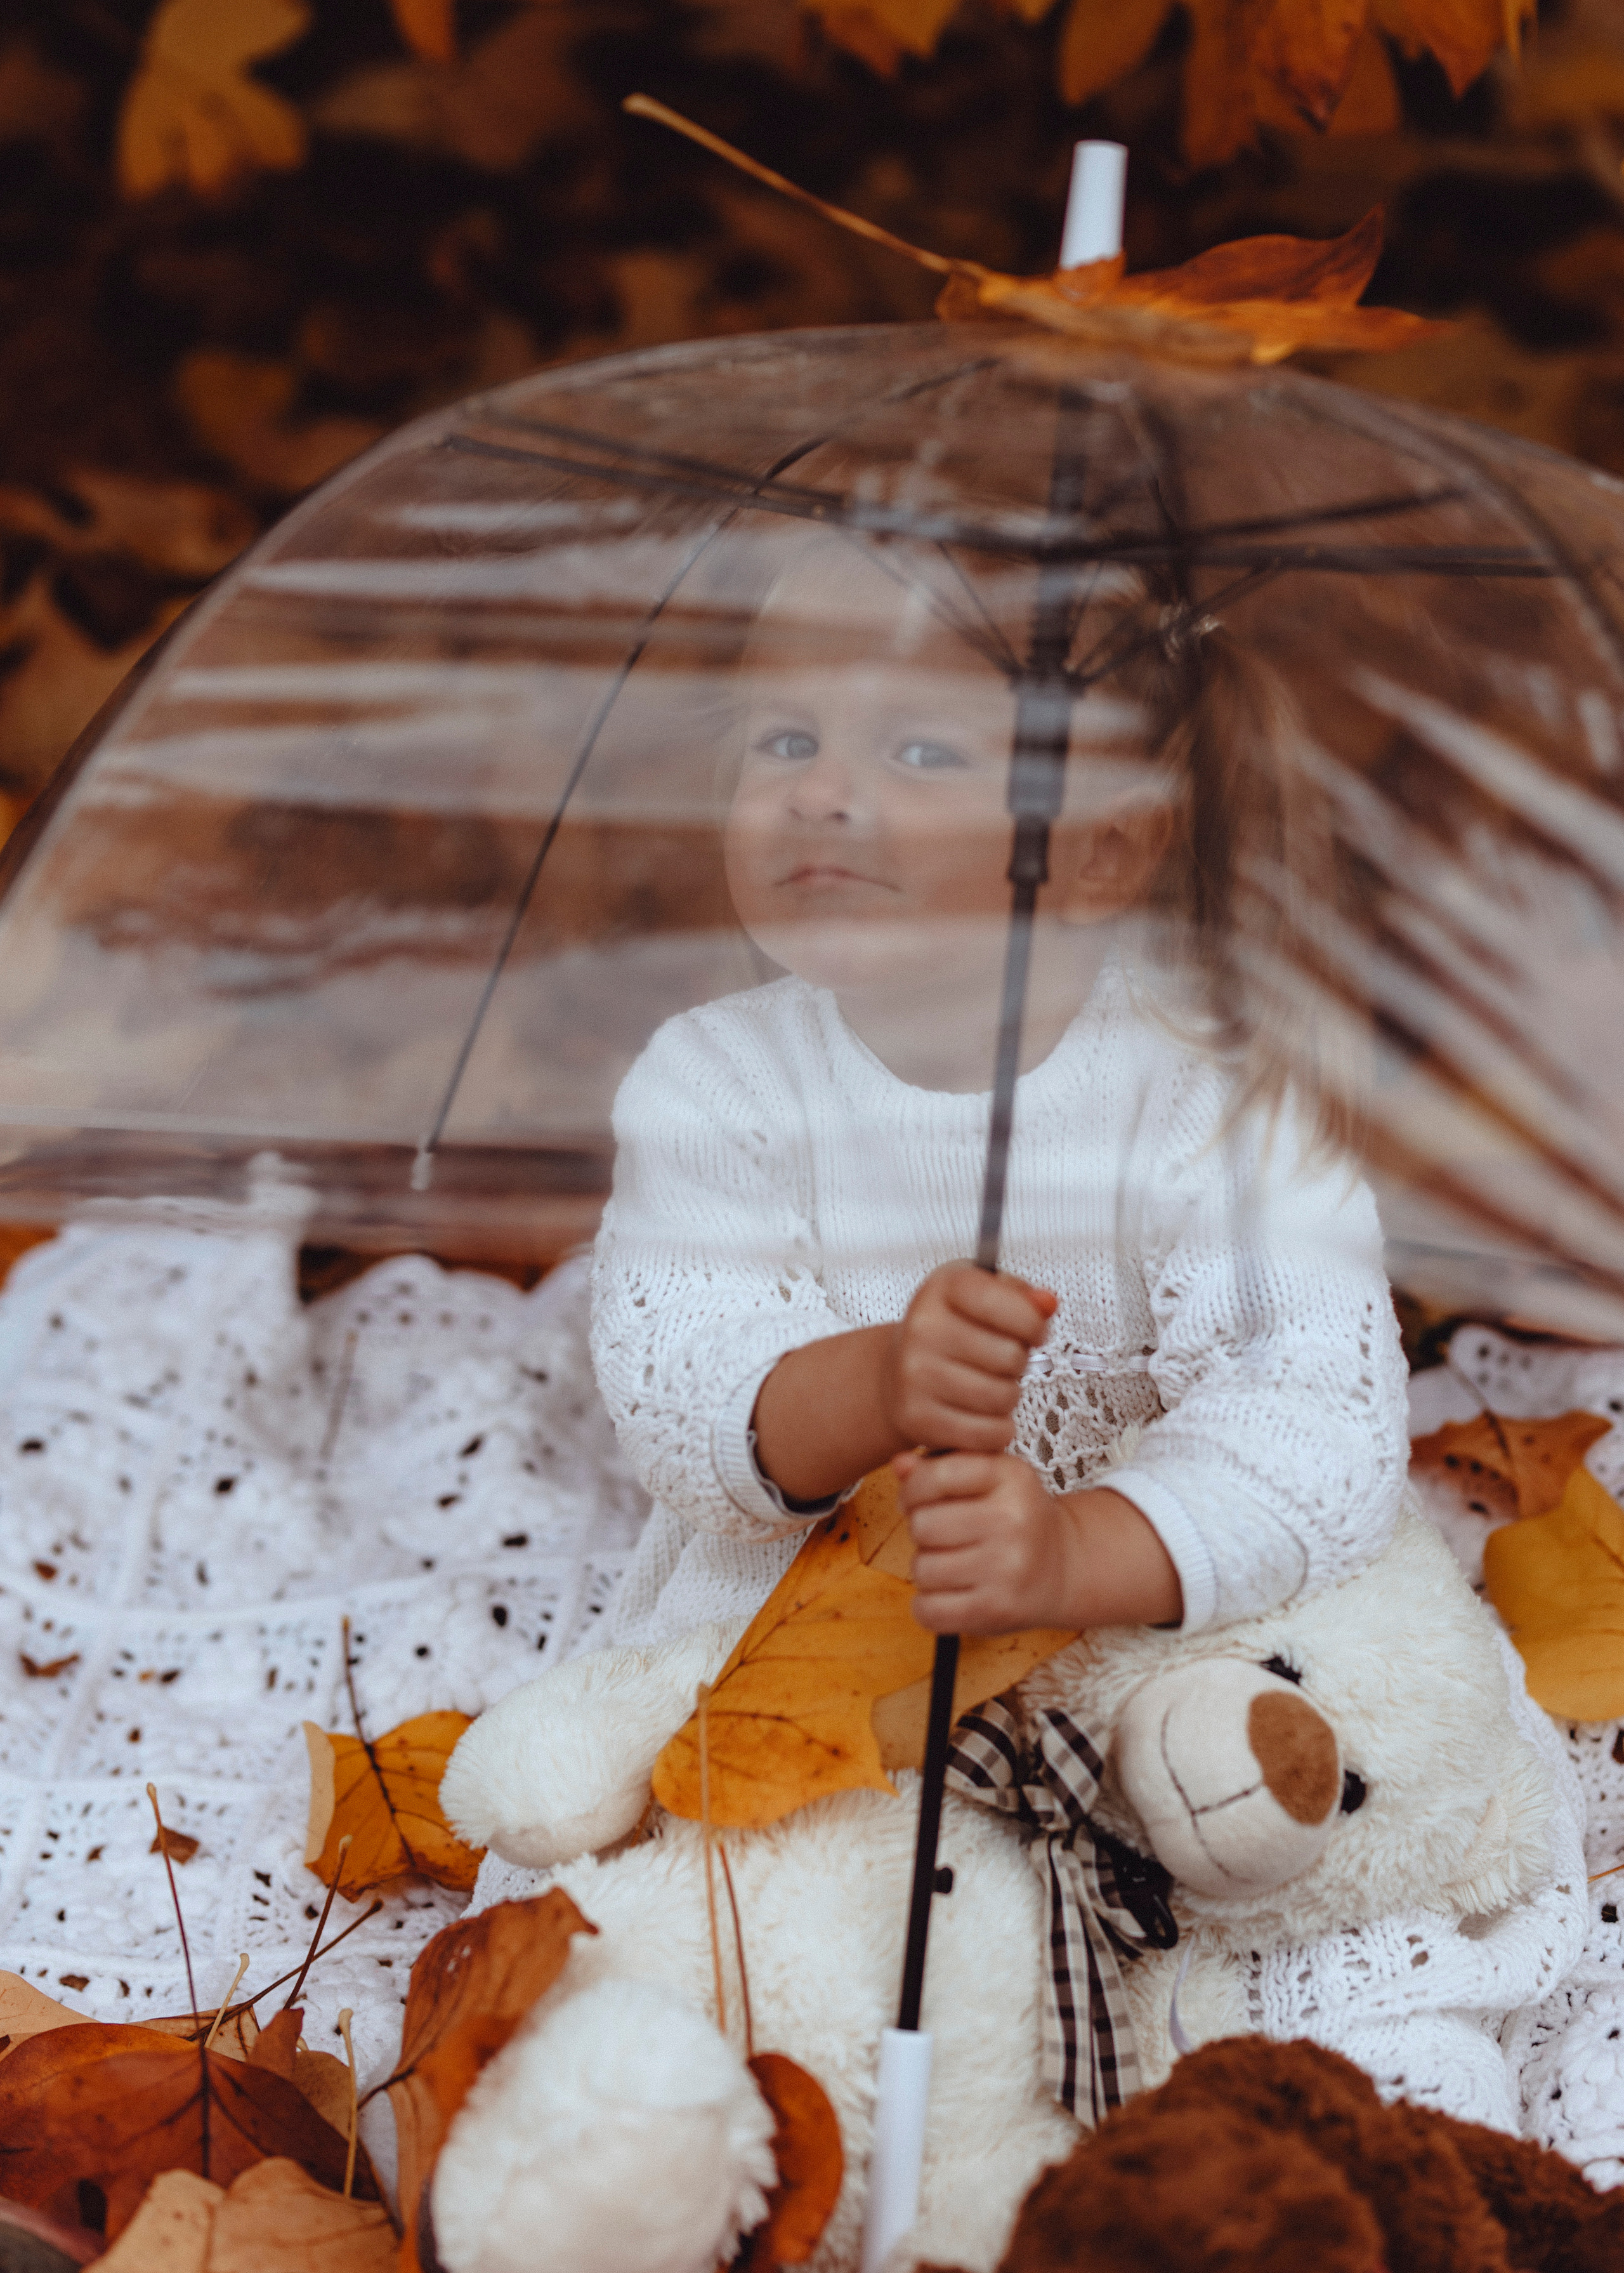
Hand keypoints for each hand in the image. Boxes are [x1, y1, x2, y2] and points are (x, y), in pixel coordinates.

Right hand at [879, 1262, 1055, 1457]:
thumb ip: (1021, 1297)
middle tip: (1001, 1362)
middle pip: (1012, 1356)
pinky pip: (987, 1434)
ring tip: (989, 1385)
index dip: (1033, 1324)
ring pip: (1003, 1398)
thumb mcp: (981, 1298)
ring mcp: (917, 1375)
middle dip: (1018, 1363)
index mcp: (943, 1288)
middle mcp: (924, 1328)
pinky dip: (996, 1430)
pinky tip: (982, 1414)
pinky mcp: (918, 1418)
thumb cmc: (951, 1333)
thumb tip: (1047, 1303)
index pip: (1007, 1305)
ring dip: (1008, 1397)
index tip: (1032, 1331)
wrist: (897, 1375)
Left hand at [896, 1452, 1184, 1635]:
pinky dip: (929, 1606)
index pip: (936, 1476)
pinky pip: (929, 1610)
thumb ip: (940, 1466)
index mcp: (1011, 1476)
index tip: (919, 1501)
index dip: (913, 1490)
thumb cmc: (1012, 1516)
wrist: (1063, 1566)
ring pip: (922, 1569)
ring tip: (952, 1564)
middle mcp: (1013, 1520)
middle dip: (922, 1532)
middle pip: (922, 1525)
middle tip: (945, 1537)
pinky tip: (950, 1594)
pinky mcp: (997, 1609)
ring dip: (926, 1570)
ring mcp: (1008, 1568)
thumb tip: (900, 1465)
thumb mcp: (988, 1477)